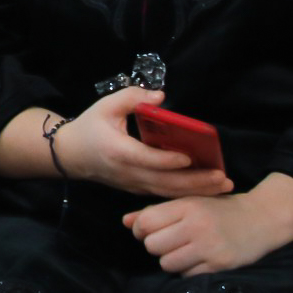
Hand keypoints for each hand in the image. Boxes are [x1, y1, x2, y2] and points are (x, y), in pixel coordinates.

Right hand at [54, 86, 233, 198]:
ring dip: (196, 192)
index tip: (190, 157)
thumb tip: (161, 97)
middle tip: (222, 177)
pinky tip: (207, 191)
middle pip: (165, 182)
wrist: (70, 155)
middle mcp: (128, 173)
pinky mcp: (138, 189)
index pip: (147, 159)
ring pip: (168, 192)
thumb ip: (132, 97)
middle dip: (195, 181)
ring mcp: (133, 185)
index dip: (168, 160)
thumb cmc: (90, 127)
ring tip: (222, 186)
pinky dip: (186, 194)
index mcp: (118, 151)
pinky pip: (164, 194)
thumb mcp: (105, 106)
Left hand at [123, 174, 292, 276]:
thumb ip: (156, 212)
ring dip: (171, 260)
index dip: (141, 230)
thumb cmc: (220, 210)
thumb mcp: (189, 203)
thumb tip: (125, 222)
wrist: (263, 218)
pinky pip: (187, 275)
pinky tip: (199, 259)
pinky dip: (188, 270)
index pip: (146, 223)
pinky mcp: (220, 265)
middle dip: (157, 246)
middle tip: (170, 242)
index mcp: (186, 206)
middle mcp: (196, 226)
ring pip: (167, 263)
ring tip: (185, 251)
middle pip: (152, 245)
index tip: (150, 231)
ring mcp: (209, 247)